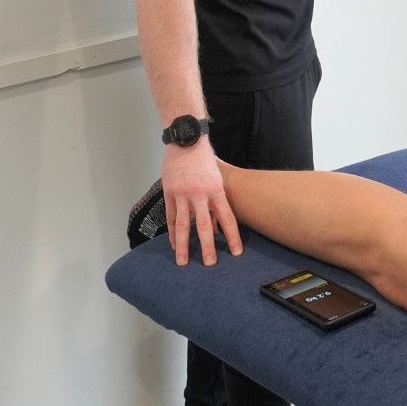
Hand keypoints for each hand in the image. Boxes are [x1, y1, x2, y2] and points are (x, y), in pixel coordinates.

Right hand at [161, 140, 242, 266]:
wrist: (187, 140)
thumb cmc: (204, 160)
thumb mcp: (216, 178)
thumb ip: (215, 202)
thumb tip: (217, 227)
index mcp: (216, 190)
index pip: (227, 218)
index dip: (232, 236)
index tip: (237, 252)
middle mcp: (200, 194)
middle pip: (204, 226)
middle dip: (208, 247)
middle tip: (209, 264)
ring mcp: (183, 194)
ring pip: (184, 225)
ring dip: (184, 245)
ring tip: (183, 262)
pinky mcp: (169, 192)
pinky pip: (171, 217)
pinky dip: (172, 232)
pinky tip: (173, 244)